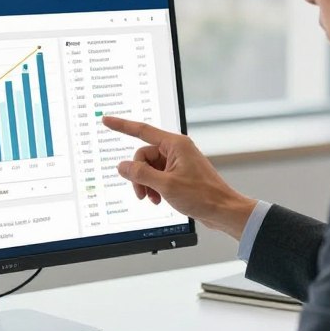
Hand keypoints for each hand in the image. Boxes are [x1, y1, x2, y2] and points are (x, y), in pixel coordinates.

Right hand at [101, 115, 255, 238]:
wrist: (222, 210)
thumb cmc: (203, 195)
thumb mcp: (166, 185)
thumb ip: (141, 174)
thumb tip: (122, 167)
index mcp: (175, 145)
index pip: (142, 130)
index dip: (122, 125)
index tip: (106, 120)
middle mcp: (176, 150)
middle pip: (143, 156)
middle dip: (139, 175)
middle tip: (142, 193)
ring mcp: (177, 162)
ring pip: (148, 168)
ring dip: (146, 184)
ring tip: (152, 199)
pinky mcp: (178, 174)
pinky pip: (157, 176)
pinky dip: (154, 188)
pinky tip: (159, 199)